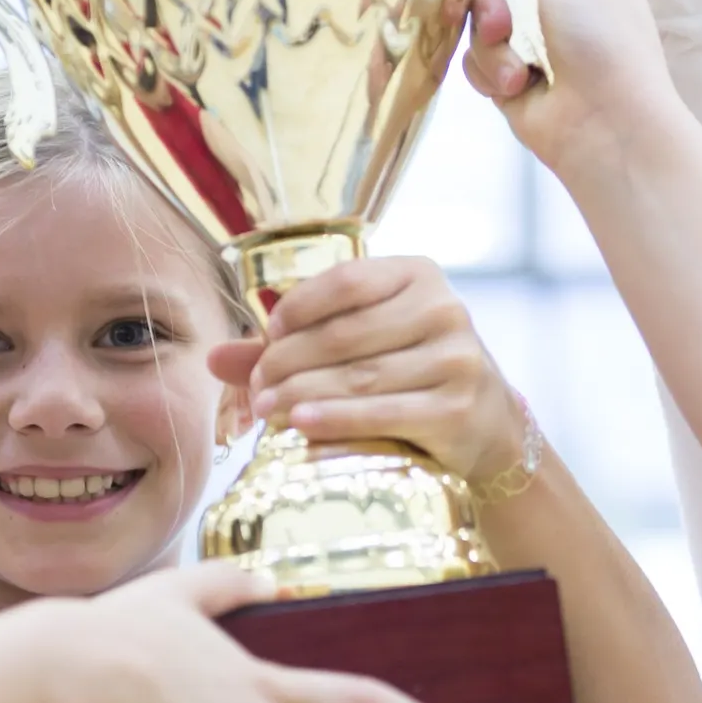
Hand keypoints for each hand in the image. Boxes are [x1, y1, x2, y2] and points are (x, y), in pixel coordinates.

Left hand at [210, 255, 527, 484]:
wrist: (487, 425)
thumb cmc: (411, 373)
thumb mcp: (364, 344)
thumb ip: (294, 344)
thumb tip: (214, 357)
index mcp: (419, 275)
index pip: (347, 280)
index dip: (298, 306)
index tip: (267, 334)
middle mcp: (444, 308)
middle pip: (346, 333)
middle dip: (289, 360)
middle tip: (256, 386)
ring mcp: (456, 359)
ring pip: (360, 375)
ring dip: (303, 394)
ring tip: (265, 409)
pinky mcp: (457, 408)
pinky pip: (384, 414)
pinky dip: (338, 421)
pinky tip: (301, 426)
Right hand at [465, 0, 681, 168]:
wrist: (604, 130)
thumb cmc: (605, 45)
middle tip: (504, 20)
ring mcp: (530, 30)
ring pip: (477, 12)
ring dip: (493, 42)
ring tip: (521, 67)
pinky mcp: (509, 68)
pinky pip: (474, 54)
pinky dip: (493, 71)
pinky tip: (519, 87)